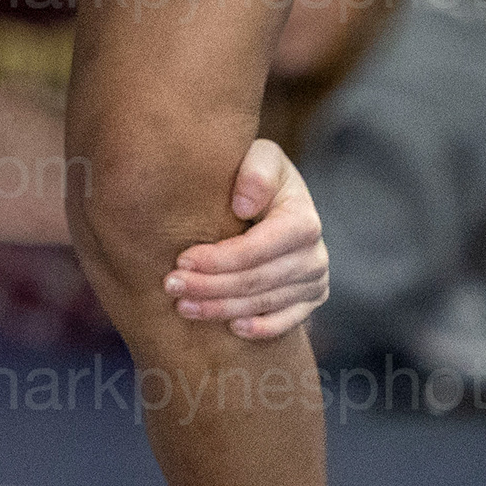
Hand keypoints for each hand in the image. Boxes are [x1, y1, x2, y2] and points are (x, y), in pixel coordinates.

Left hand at [163, 138, 328, 339]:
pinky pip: (286, 322)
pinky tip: (232, 328)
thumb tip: (244, 205)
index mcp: (303, 220)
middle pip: (256, 281)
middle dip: (210, 286)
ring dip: (221, 308)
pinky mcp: (309, 300)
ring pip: (264, 304)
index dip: (218, 259)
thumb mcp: (260, 157)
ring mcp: (314, 281)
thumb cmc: (254, 173)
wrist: (273, 197)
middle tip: (170, 286)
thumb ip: (256, 171)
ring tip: (183, 306)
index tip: (181, 260)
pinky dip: (260, 328)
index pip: (256, 249)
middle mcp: (314, 255)